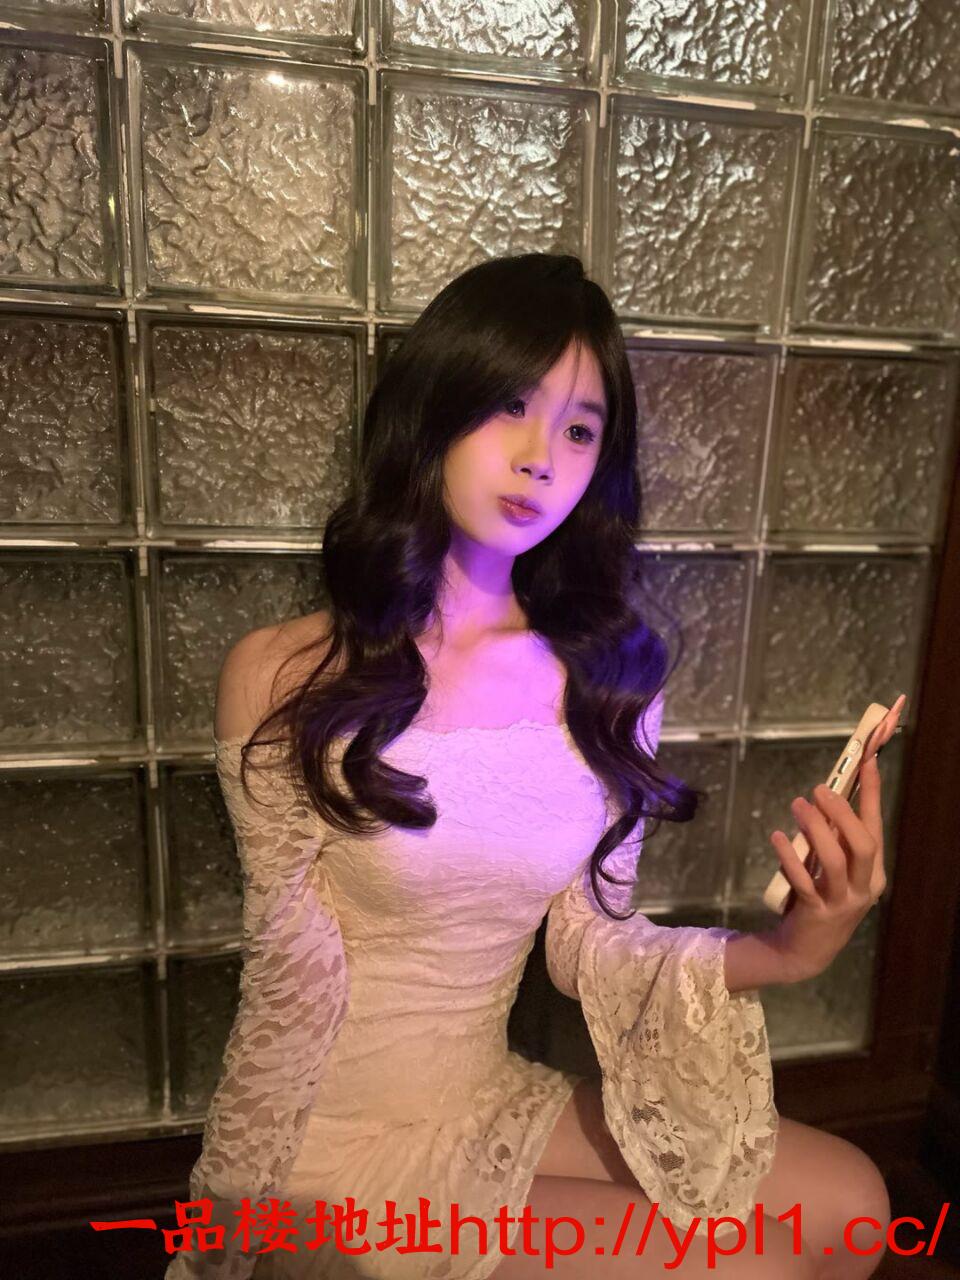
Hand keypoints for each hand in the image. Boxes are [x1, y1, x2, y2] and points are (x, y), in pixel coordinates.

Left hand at [768, 694, 905, 983]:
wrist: (806, 950)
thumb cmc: (822, 899)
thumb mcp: (836, 870)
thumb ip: (837, 840)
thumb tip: (829, 797)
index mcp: (873, 872)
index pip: (876, 826)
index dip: (872, 794)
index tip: (868, 761)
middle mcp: (864, 887)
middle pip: (863, 844)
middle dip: (842, 813)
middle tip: (819, 789)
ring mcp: (842, 902)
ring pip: (834, 860)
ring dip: (815, 829)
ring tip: (797, 805)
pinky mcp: (816, 913)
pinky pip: (803, 880)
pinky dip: (789, 856)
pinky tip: (776, 837)